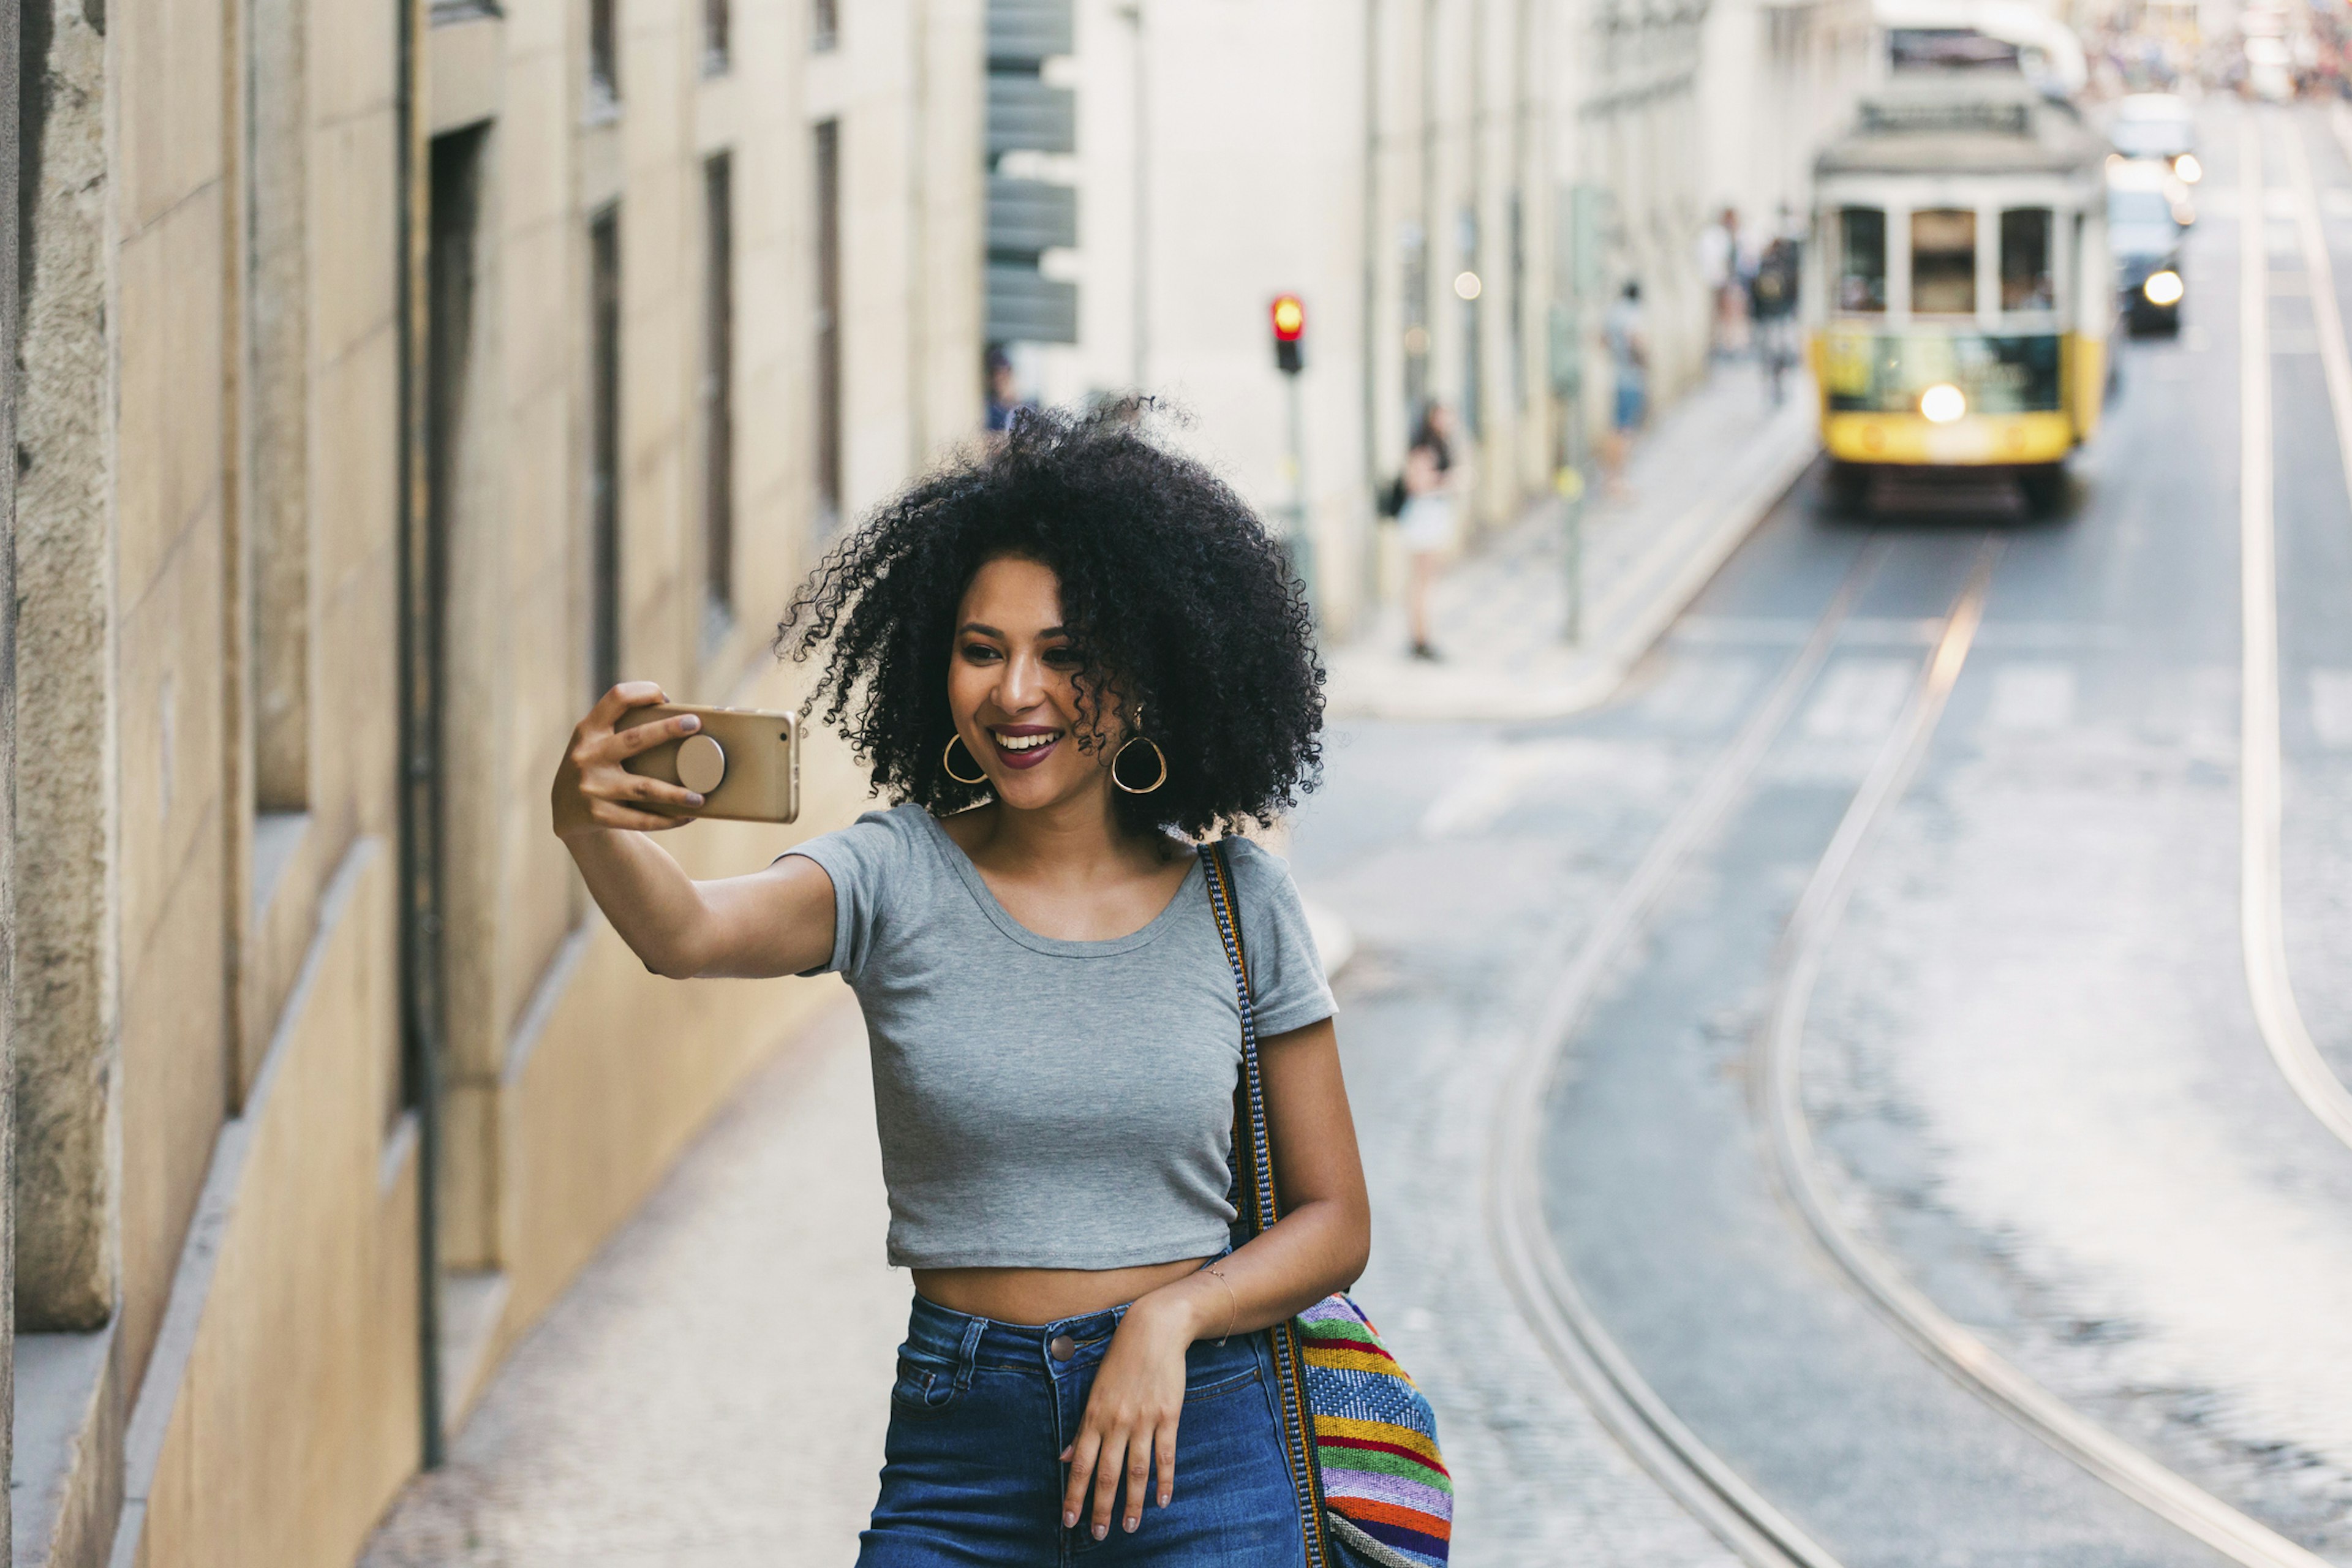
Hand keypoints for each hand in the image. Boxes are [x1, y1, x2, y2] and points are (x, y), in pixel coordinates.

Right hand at [552, 683, 707, 837]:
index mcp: (588, 731)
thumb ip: (621, 731)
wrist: (565, 812)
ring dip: (675, 793)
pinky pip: (639, 819)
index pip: (616, 698)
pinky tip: (687, 817)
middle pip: (634, 739)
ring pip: (644, 788)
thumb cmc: (595, 769)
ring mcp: (591, 787)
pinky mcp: (597, 815)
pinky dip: (667, 819)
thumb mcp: (595, 744)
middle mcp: (587, 755)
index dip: (643, 692)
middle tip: (695, 724)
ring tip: (700, 796)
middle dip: (667, 730)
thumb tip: (680, 723)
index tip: (665, 698)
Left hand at [1060, 1294, 1196, 1537]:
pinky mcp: (1168, 1416)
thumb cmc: (1121, 1361)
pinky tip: (1163, 1501)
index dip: (1075, 1495)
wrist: (1153, 1331)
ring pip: (1136, 1470)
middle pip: (1107, 1473)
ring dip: (1133, 1502)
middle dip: (1101, 1507)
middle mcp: (1116, 1421)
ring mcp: (1143, 1420)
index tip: (1069, 1521)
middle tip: (1099, 1535)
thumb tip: (1067, 1458)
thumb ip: (1083, 1428)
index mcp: (1094, 1416)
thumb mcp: (1095, 1392)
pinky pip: (1165, 1455)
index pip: (1081, 1465)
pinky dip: (1165, 1480)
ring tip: (1129, 1526)